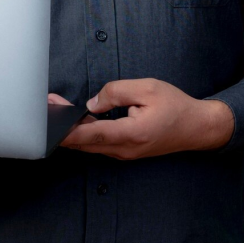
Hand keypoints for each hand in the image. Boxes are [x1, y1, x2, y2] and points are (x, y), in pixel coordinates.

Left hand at [49, 79, 233, 159]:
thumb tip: (92, 103)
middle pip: (85, 142)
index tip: (49, 122)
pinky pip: (100, 144)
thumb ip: (116, 92)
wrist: (197, 128)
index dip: (67, 129)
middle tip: (46, 107)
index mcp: (131, 134)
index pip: (90, 134)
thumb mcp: (147, 88)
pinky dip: (85, 133)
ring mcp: (125, 153)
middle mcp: (125, 149)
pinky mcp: (126, 151)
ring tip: (56, 109)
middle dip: (63, 126)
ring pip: (91, 145)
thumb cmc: (175, 105)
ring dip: (72, 130)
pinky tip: (76, 119)